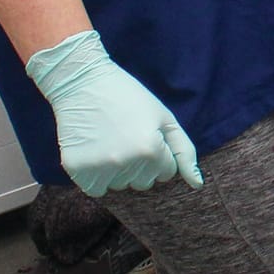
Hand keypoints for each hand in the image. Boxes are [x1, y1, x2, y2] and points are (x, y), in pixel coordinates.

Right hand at [25, 30, 203, 198]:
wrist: (83, 83)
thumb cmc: (129, 98)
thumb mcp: (164, 118)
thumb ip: (184, 152)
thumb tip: (197, 184)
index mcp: (151, 150)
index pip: (166, 173)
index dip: (158, 152)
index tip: (145, 133)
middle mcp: (126, 163)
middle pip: (144, 182)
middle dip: (140, 164)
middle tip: (126, 136)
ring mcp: (99, 168)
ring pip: (120, 186)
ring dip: (118, 171)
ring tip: (109, 141)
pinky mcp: (76, 170)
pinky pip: (96, 190)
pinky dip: (96, 176)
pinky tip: (95, 151)